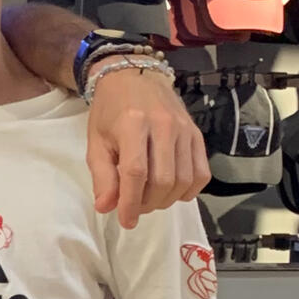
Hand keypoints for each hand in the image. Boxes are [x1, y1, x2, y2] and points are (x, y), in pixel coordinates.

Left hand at [86, 67, 207, 228]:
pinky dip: (189, 190)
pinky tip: (173, 192)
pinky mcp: (197, 133)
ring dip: (167, 200)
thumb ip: (102, 175)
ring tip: (150, 200)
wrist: (133, 77)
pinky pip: (201, 172)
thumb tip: (106, 208)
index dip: (130, 203)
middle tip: (135, 207)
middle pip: (163, 179)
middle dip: (148, 204)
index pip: (136, 173)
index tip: (125, 221)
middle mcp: (163, 125)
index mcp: (133, 124)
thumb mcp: (96, 141)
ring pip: (183, 179)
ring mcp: (184, 129)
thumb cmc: (110, 111)